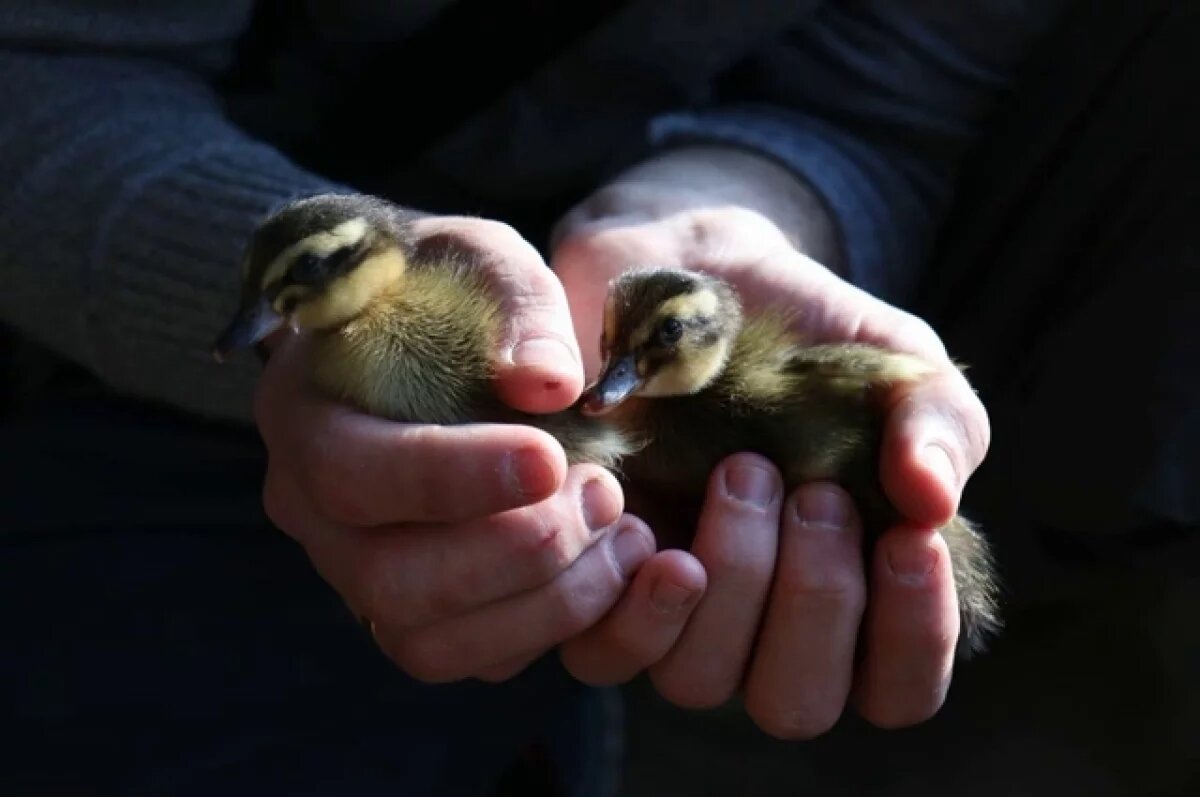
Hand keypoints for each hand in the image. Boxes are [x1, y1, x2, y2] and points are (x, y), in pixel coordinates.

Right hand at [253, 216, 655, 682]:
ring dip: (545, 604)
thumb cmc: (448, 288)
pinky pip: (475, 660)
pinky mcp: (418, 610)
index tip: (553, 457)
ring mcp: (360, 573)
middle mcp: (315, 512)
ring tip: (624, 532)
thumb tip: (548, 384)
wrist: (430, 333)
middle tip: (604, 491)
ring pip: (431, 644)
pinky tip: (612, 566)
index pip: (354, 475)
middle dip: (514, 551)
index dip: (453, 478)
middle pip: (390, 580)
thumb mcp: (480, 256)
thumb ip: (514, 303)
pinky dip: (551, 629)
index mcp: (304, 415)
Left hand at [549, 147, 989, 734]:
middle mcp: (760, 622)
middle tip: (808, 490)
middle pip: (794, 703)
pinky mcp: (594, 583)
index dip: (911, 638)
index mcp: (850, 592)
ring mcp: (674, 611)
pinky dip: (628, 590)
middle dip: (812, 600)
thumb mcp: (892, 363)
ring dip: (730, 581)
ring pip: (698, 681)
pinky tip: (644, 504)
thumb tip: (934, 501)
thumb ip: (934, 424)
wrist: (689, 278)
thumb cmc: (803, 339)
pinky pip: (600, 649)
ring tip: (736, 470)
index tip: (907, 538)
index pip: (895, 689)